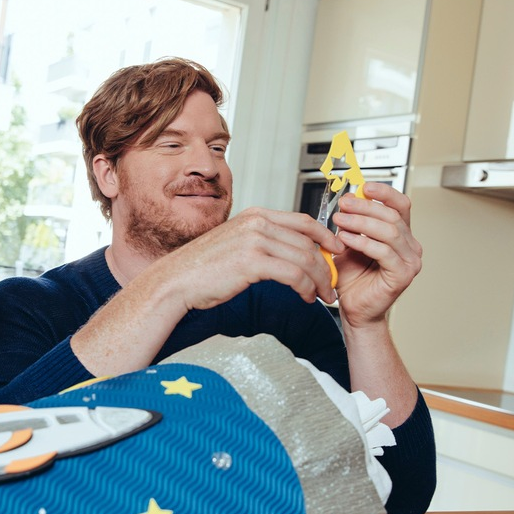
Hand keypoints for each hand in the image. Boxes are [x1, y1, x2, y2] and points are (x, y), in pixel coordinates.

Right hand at [153, 207, 344, 310]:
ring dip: (319, 281)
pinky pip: (294, 274)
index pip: (303, 221)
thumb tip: (288, 253)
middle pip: (308, 242)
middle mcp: (256, 223)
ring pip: (305, 259)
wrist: (176, 281)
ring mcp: (254, 240)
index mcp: (254, 215)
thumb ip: (262, 242)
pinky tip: (306, 297)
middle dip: (326, 266)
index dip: (326, 236)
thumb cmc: (202, 269)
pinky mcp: (253, 261)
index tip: (337, 250)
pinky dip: (306, 288)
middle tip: (331, 285)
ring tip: (323, 296)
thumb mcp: (235, 244)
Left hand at [330, 181, 422, 326]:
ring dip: (361, 222)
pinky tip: (346, 239)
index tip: (364, 186)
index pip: (400, 205)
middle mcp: (410, 246)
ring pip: (389, 231)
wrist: (354, 309)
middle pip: (392, 216)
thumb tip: (348, 199)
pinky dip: (362, 242)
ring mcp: (410, 261)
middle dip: (365, 206)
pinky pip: (383, 251)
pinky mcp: (402, 275)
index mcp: (401, 235)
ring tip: (340, 220)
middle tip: (343, 204)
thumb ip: (351, 223)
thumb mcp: (349, 243)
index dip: (384, 193)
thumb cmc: (353, 280)